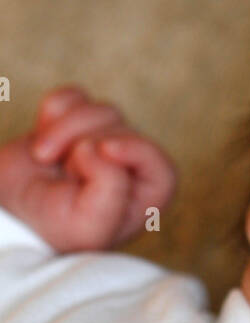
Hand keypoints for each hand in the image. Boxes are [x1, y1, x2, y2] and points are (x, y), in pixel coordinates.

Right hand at [0, 84, 177, 251]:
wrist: (17, 214)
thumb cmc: (58, 226)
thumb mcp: (89, 225)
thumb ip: (110, 190)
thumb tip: (101, 147)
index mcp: (147, 195)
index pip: (159, 164)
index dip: (135, 148)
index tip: (104, 150)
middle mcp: (133, 166)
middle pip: (123, 130)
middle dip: (85, 144)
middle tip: (62, 172)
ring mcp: (106, 140)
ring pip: (99, 111)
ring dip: (64, 129)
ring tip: (44, 157)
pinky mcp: (79, 122)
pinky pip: (74, 96)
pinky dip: (53, 111)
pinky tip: (44, 140)